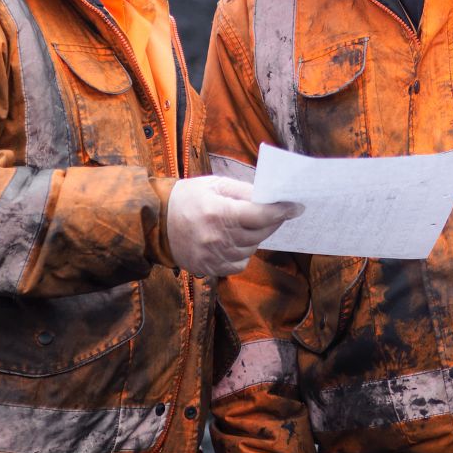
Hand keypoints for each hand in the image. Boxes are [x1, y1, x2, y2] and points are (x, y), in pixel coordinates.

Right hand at [166, 179, 296, 278]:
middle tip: (275, 212)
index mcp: (218, 212)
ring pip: (252, 248)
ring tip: (244, 223)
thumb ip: (244, 191)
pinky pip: (239, 262)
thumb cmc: (188, 198)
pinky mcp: (209, 268)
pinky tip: (233, 240)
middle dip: (271, 221)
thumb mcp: (214, 184)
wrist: (156, 222)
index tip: (296, 207)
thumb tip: (270, 197)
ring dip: (256, 236)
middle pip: (260, 233)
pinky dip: (243, 251)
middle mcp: (217, 238)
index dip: (281, 211)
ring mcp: (213, 256)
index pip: (260, 215)